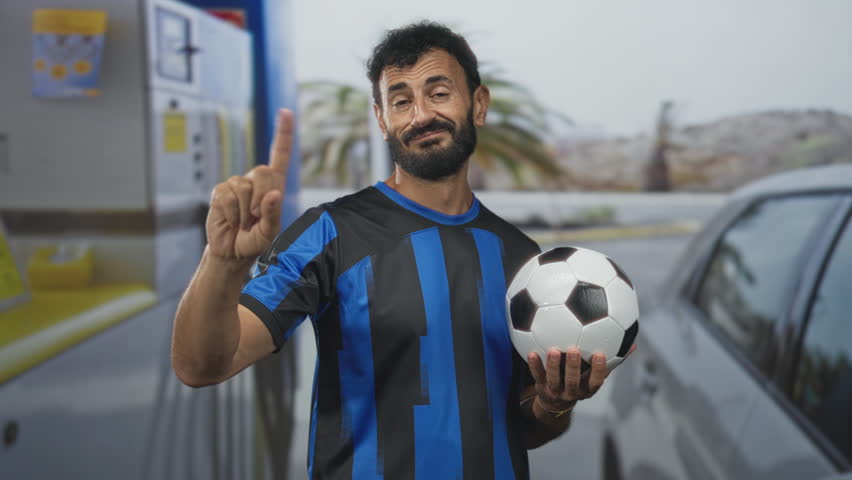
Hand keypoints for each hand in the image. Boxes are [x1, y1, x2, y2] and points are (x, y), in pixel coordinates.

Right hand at [206, 109, 292, 260]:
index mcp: (274, 186)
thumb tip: (273, 195)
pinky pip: (226, 196)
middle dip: (262, 197)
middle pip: (263, 171)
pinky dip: (230, 213)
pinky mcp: (220, 192)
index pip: (280, 155)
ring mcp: (237, 184)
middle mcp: (256, 181)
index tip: (286, 111)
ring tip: (243, 222)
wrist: (232, 252)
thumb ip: (273, 214)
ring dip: (244, 210)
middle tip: (256, 217)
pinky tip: (231, 220)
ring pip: (243, 186)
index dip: (282, 133)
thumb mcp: (270, 232)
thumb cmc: (255, 242)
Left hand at [528, 344, 636, 416]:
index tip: (600, 354)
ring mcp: (555, 392)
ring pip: (554, 380)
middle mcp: (572, 392)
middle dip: (574, 367)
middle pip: (573, 382)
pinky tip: (531, 352)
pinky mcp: (541, 388)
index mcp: (587, 389)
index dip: (598, 370)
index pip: (595, 382)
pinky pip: (536, 376)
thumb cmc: (581, 381)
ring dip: (553, 366)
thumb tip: (634, 345)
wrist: (556, 403)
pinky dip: (534, 365)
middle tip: (574, 349)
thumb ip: (613, 361)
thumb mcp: (596, 375)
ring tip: (553, 350)